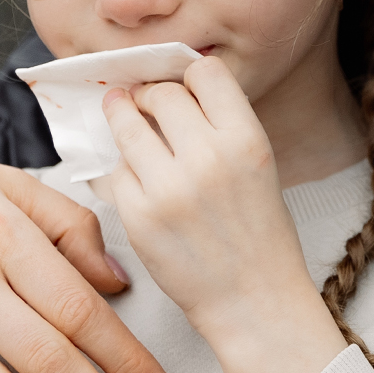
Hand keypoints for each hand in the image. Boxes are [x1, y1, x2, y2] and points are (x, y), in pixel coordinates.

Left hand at [104, 56, 349, 372]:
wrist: (255, 300)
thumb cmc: (259, 233)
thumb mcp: (260, 166)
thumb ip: (221, 127)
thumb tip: (171, 91)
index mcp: (248, 139)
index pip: (206, 71)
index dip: (189, 76)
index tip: (181, 87)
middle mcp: (209, 157)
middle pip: (162, 93)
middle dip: (150, 96)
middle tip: (144, 103)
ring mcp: (170, 188)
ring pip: (127, 126)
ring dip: (122, 118)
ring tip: (120, 116)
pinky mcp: (139, 216)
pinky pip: (113, 170)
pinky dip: (118, 167)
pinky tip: (129, 173)